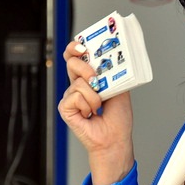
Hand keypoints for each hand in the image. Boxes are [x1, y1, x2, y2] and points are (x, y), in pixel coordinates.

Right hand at [58, 40, 134, 184]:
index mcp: (89, 78)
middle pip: (72, 63)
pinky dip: (87, 105)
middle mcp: (77, 85)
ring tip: (98, 107)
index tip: (82, 45)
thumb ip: (111, 73)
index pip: (75, 57)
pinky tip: (90, 114)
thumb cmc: (118, 118)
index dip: (75, 48)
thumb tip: (107, 59)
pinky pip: (75, 96)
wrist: (115, 138)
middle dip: (86, 68)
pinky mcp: (65, 108)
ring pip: (78, 82)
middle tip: (97, 80)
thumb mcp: (120, 88)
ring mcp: (70, 96)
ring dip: (94, 96)